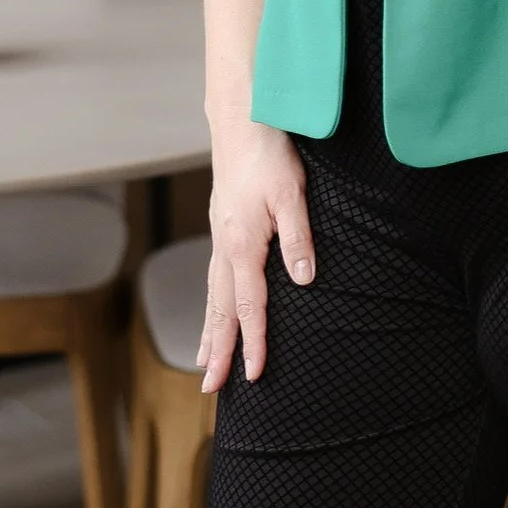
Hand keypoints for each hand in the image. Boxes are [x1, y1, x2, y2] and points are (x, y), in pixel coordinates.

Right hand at [197, 117, 314, 391]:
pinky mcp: (221, 225)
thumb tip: (303, 279)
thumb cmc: (269, 154)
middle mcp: (224, 246)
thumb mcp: (293, 194)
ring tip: (204, 360)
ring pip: (212, 294)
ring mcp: (219, 236)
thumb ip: (298, 238)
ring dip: (210, 329)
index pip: (250, 306)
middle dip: (218, 349)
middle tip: (211, 387)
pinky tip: (215, 309)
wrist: (241, 120)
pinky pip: (214, 276)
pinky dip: (212, 302)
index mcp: (242, 245)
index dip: (254, 342)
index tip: (255, 375)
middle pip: (221, 309)